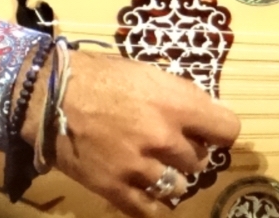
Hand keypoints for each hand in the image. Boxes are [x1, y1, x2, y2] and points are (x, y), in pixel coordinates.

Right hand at [20, 48, 240, 216]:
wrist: (52, 94)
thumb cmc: (102, 75)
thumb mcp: (150, 74)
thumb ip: (181, 97)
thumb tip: (208, 114)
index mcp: (177, 104)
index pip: (227, 130)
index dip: (221, 131)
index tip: (212, 132)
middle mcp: (163, 138)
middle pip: (199, 160)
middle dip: (189, 152)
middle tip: (174, 145)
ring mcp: (139, 166)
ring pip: (178, 186)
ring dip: (172, 178)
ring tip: (158, 167)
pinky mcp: (113, 187)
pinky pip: (148, 210)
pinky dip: (153, 204)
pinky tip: (150, 193)